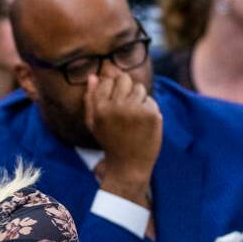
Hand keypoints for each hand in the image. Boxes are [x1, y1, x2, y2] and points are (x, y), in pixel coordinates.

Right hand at [84, 70, 161, 205]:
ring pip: (139, 88)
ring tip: (133, 116)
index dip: (110, 88)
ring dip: (137, 98)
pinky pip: (151, 100)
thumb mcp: (94, 122)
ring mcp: (136, 110)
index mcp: (100, 108)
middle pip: (124, 79)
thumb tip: (92, 76)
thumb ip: (90, 98)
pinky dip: (148, 109)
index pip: (106, 81)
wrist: (128, 165)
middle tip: (125, 105)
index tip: (113, 101)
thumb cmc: (109, 141)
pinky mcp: (152, 115)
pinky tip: (143, 123)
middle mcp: (117, 107)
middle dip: (125, 88)